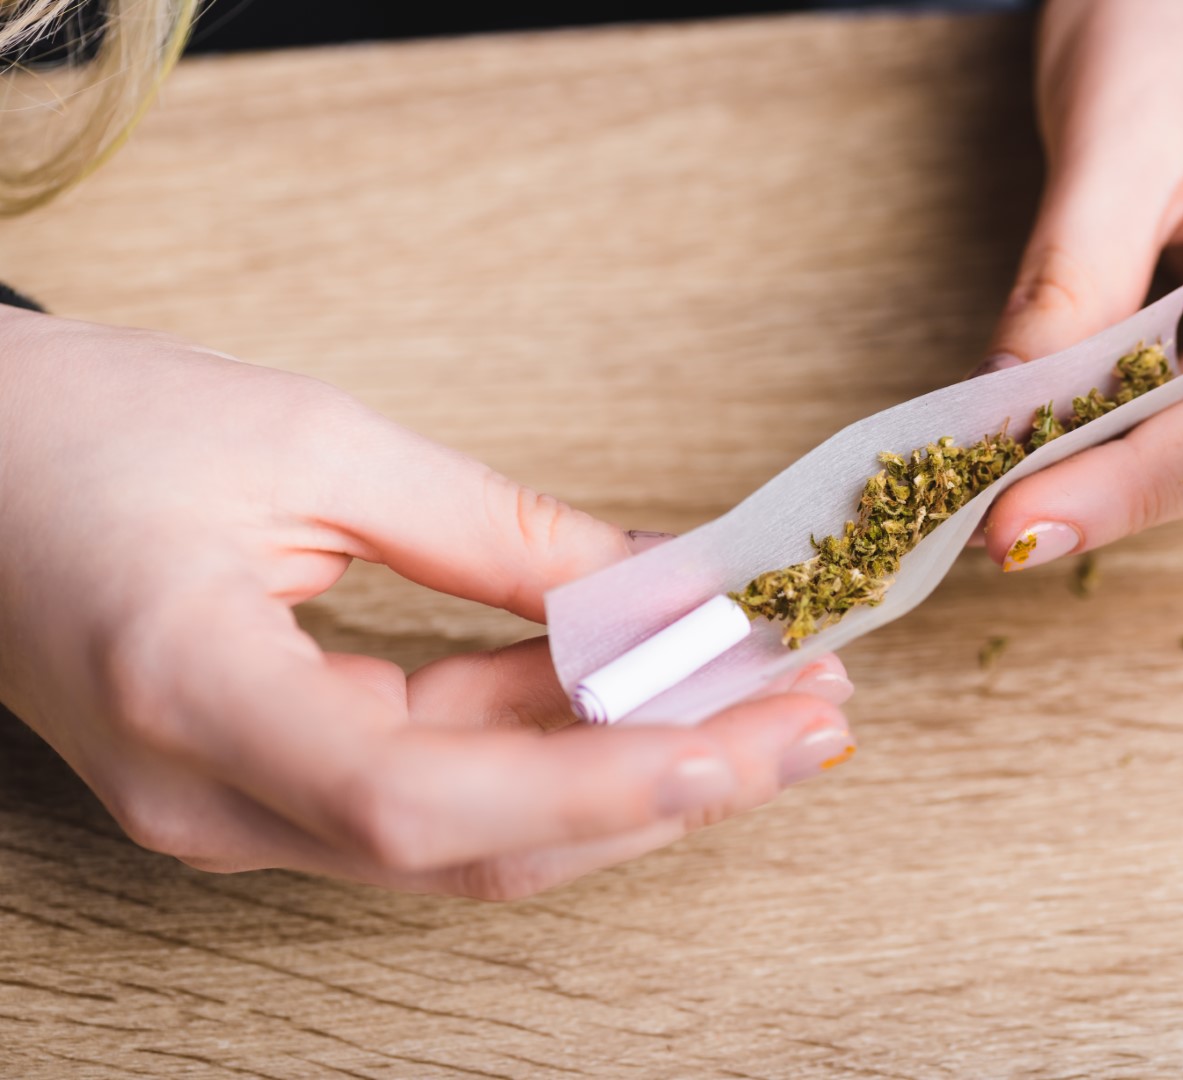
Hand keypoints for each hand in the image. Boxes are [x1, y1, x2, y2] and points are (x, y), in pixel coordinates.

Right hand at [0, 309, 855, 898]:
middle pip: (480, 842)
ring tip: (769, 705)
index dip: (594, 786)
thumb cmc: (87, 427)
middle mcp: (216, 798)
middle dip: (665, 785)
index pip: (422, 800)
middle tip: (809, 715)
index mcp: (193, 698)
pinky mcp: (273, 781)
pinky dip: (558, 745)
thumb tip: (650, 583)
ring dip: (631, 771)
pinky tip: (659, 692)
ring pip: (477, 833)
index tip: (738, 745)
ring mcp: (243, 808)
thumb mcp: (308, 442)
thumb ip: (493, 530)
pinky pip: (441, 787)